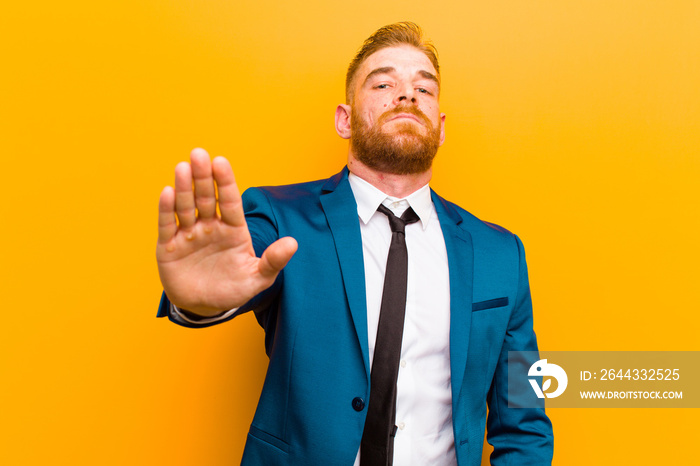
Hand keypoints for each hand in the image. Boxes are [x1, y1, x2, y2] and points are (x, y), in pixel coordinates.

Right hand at [156, 148, 297, 315]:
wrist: (204, 307)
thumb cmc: (233, 289)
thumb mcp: (257, 278)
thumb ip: (273, 261)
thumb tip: (293, 243)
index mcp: (233, 229)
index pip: (230, 201)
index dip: (225, 182)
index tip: (220, 162)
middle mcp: (210, 227)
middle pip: (206, 198)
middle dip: (203, 176)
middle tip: (199, 154)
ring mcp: (189, 235)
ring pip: (186, 207)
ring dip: (184, 188)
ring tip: (182, 167)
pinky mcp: (169, 246)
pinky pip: (167, 225)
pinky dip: (166, 209)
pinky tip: (167, 192)